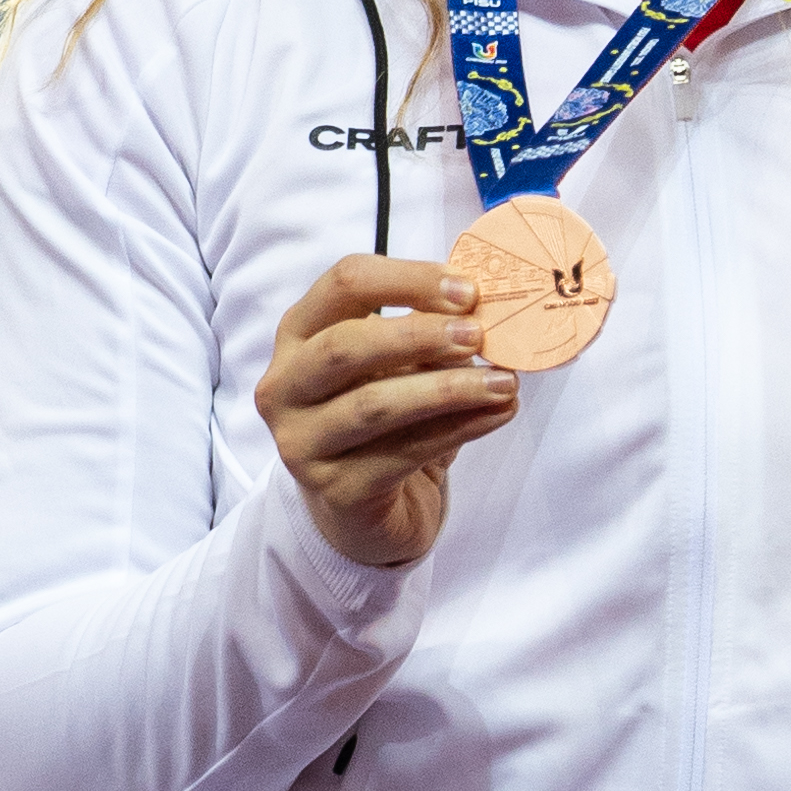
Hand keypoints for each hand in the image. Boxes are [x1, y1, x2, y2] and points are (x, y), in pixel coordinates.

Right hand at [255, 256, 517, 569]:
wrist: (369, 510)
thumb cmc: (384, 419)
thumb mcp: (400, 365)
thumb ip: (428, 334)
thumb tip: (483, 313)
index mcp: (298, 334)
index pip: (344, 284)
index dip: (408, 280)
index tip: (468, 291)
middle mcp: (285, 386)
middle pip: (345, 345)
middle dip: (419, 335)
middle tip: (478, 335)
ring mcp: (301, 443)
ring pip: (374, 405)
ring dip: (448, 388)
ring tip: (504, 381)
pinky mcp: (335, 490)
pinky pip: (402, 453)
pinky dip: (458, 429)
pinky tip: (496, 414)